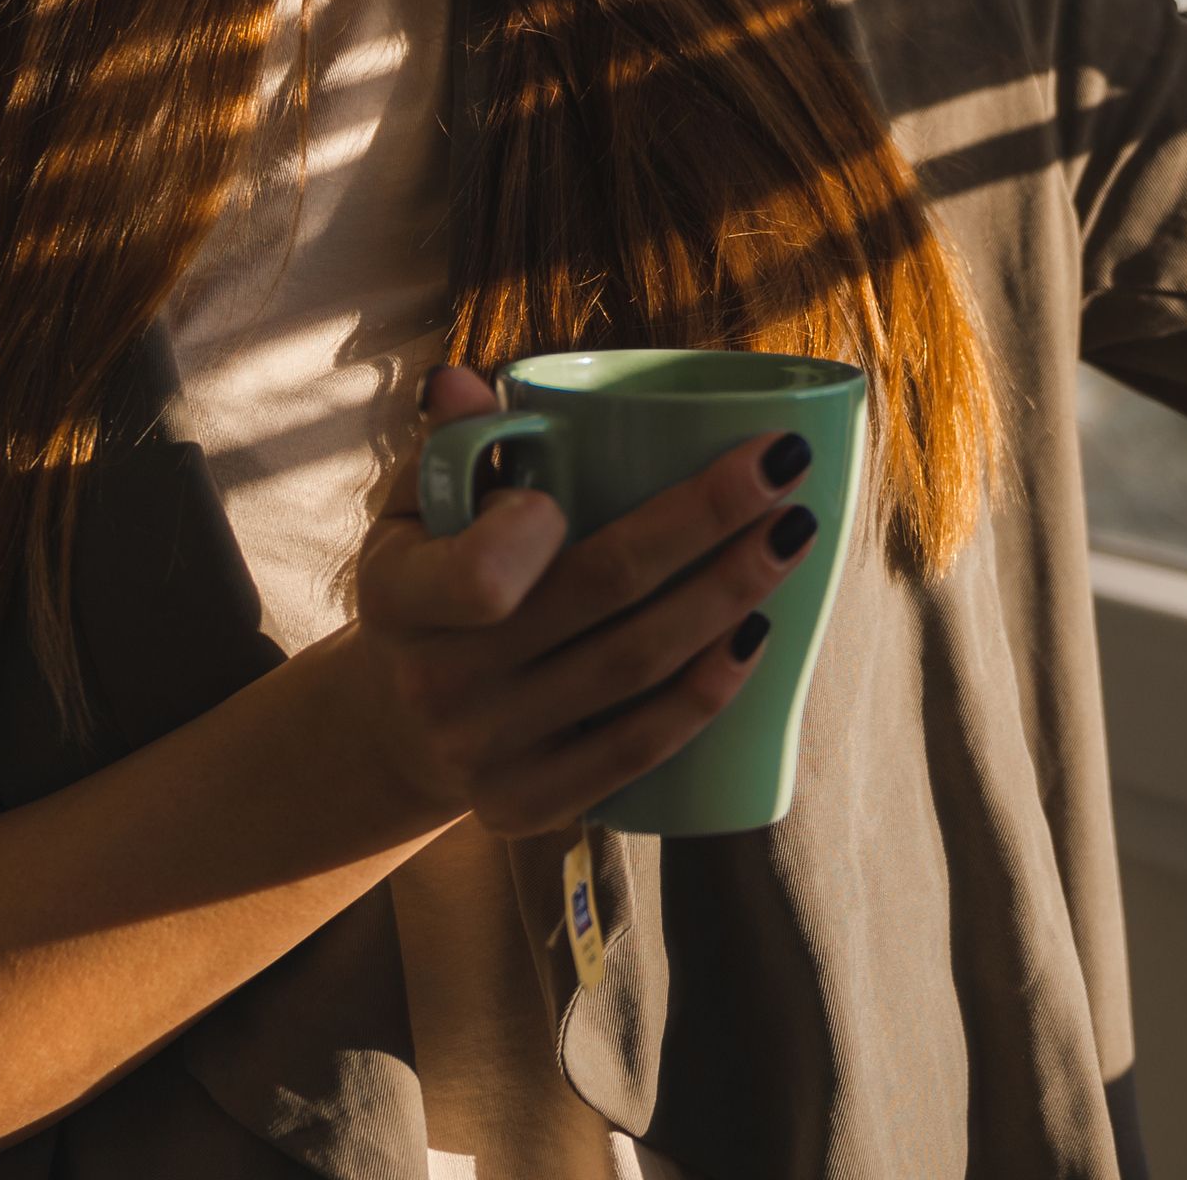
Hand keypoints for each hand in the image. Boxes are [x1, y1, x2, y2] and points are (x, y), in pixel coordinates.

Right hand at [332, 363, 817, 837]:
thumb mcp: (413, 513)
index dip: (549, 522)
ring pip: (633, 667)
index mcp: (398, 595)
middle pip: (600, 592)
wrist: (391, 729)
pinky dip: (703, 696)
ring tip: (795, 534)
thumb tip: (467, 379)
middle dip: (706, 520)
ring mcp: (485, 752)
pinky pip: (633, 752)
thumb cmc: (429, 585)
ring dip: (729, 596)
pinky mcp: (526, 806)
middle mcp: (437, 680)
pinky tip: (758, 638)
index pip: (481, 567)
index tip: (633, 454)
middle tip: (785, 465)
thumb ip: (450, 445)